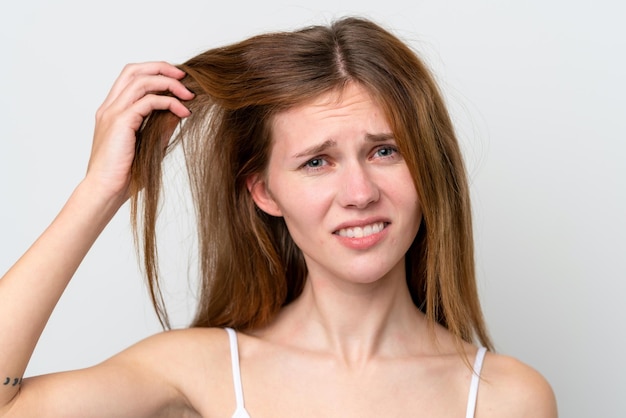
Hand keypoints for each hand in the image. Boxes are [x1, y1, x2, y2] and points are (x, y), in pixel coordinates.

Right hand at [86, 62, 193, 199]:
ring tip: (189, 94)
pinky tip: (183, 113)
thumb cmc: (125, 175)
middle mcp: (110, 107)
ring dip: (169, 83)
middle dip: (162, 67)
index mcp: (113, 111)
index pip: (132, 77)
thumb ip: (163, 126)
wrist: (105, 191)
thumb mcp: (151, 145)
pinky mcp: (120, 122)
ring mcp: (113, 113)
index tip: (178, 81)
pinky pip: (148, 101)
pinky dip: (169, 102)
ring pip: (141, 80)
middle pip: (134, 70)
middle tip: (185, 76)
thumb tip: (181, 111)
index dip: (155, 72)